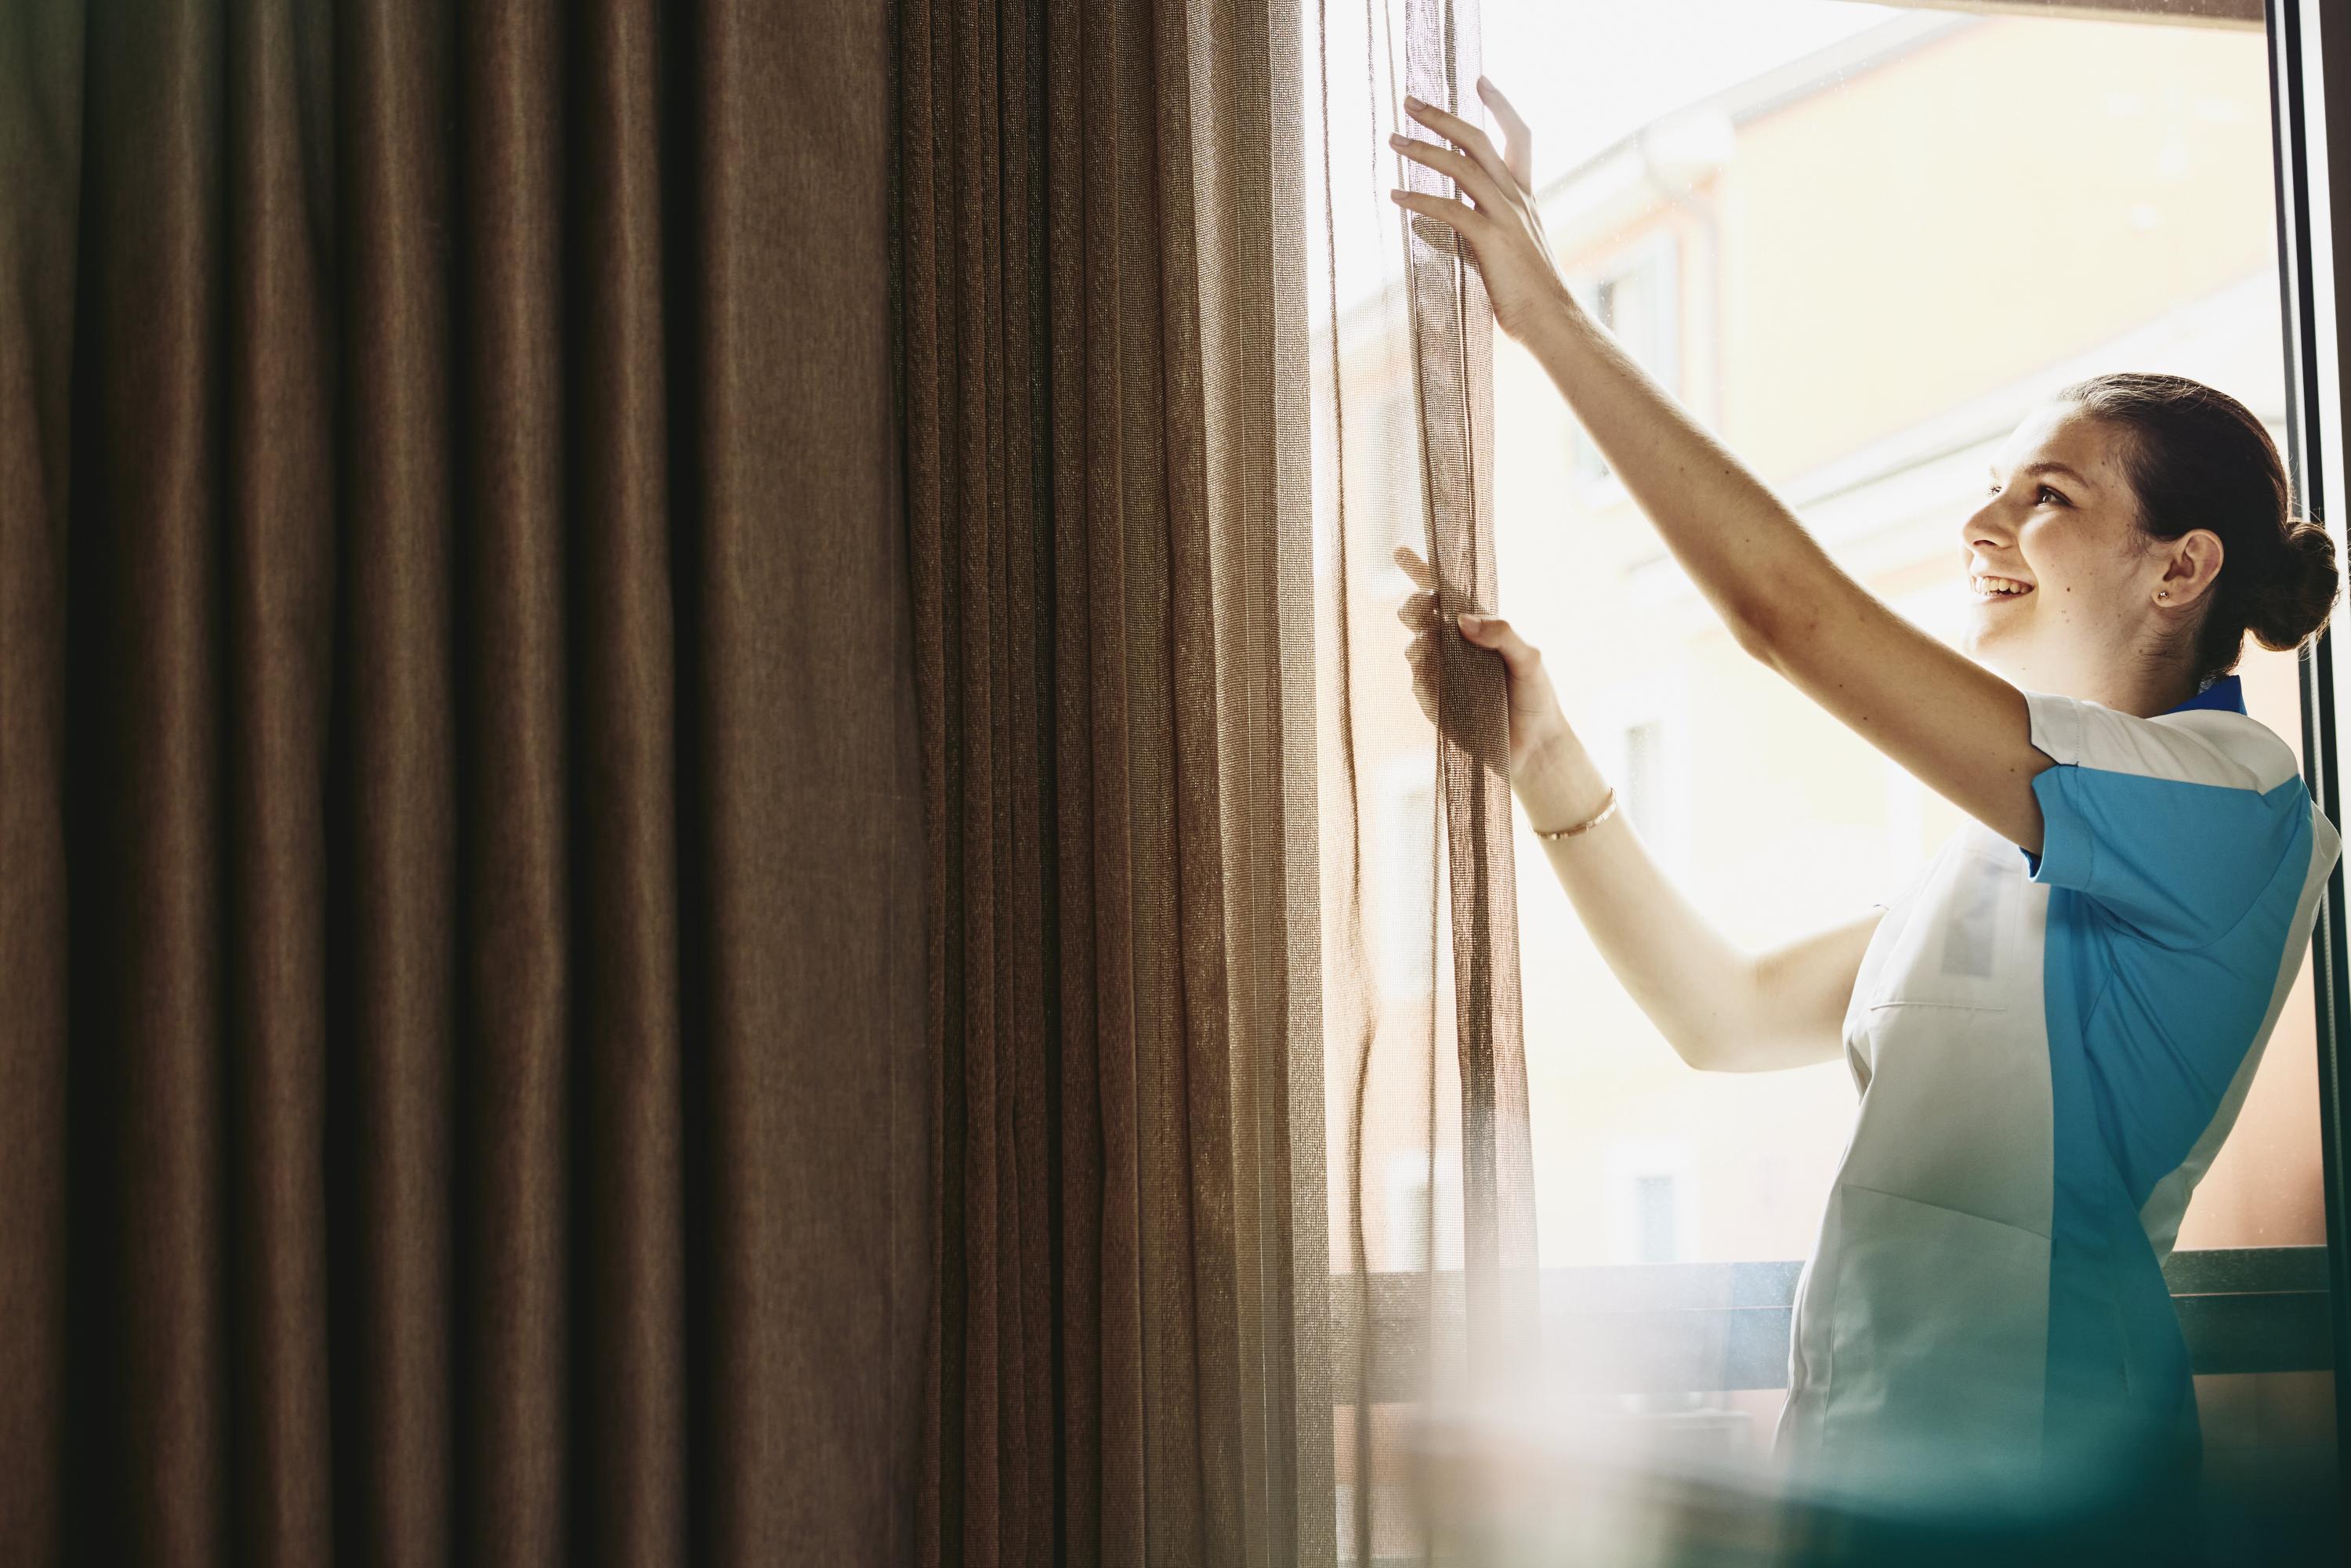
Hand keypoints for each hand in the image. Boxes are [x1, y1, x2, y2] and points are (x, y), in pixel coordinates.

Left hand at [1389, 77, 1567, 345]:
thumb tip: (1432, 225)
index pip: (1519, 137)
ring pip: (1463, 167)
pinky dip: (1420, 199)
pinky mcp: (1492, 240)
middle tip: (1409, 100)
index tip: (1480, 80)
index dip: (1501, 106)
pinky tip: (1396, 195)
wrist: (1552, 320)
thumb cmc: (1528, 293)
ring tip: (1393, 138)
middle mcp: (1517, 199)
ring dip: (1424, 149)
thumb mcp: (1505, 251)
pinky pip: (1451, 210)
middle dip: (1442, 116)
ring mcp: (1506, 217)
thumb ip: (1477, 229)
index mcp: (1524, 197)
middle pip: (1480, 140)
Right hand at [1394, 543, 1575, 782]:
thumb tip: (1461, 619)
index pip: (1446, 595)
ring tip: (1431, 650)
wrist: (1534, 748)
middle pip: (1421, 616)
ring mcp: (1444, 674)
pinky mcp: (1436, 702)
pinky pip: (1418, 683)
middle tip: (1421, 611)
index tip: (1400, 552)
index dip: (1422, 572)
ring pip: (1415, 648)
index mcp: (1479, 629)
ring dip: (1418, 643)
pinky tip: (1433, 678)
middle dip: (1414, 607)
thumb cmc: (1537, 698)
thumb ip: (1503, 634)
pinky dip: (1423, 677)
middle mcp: (1457, 648)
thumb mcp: (1530, 659)